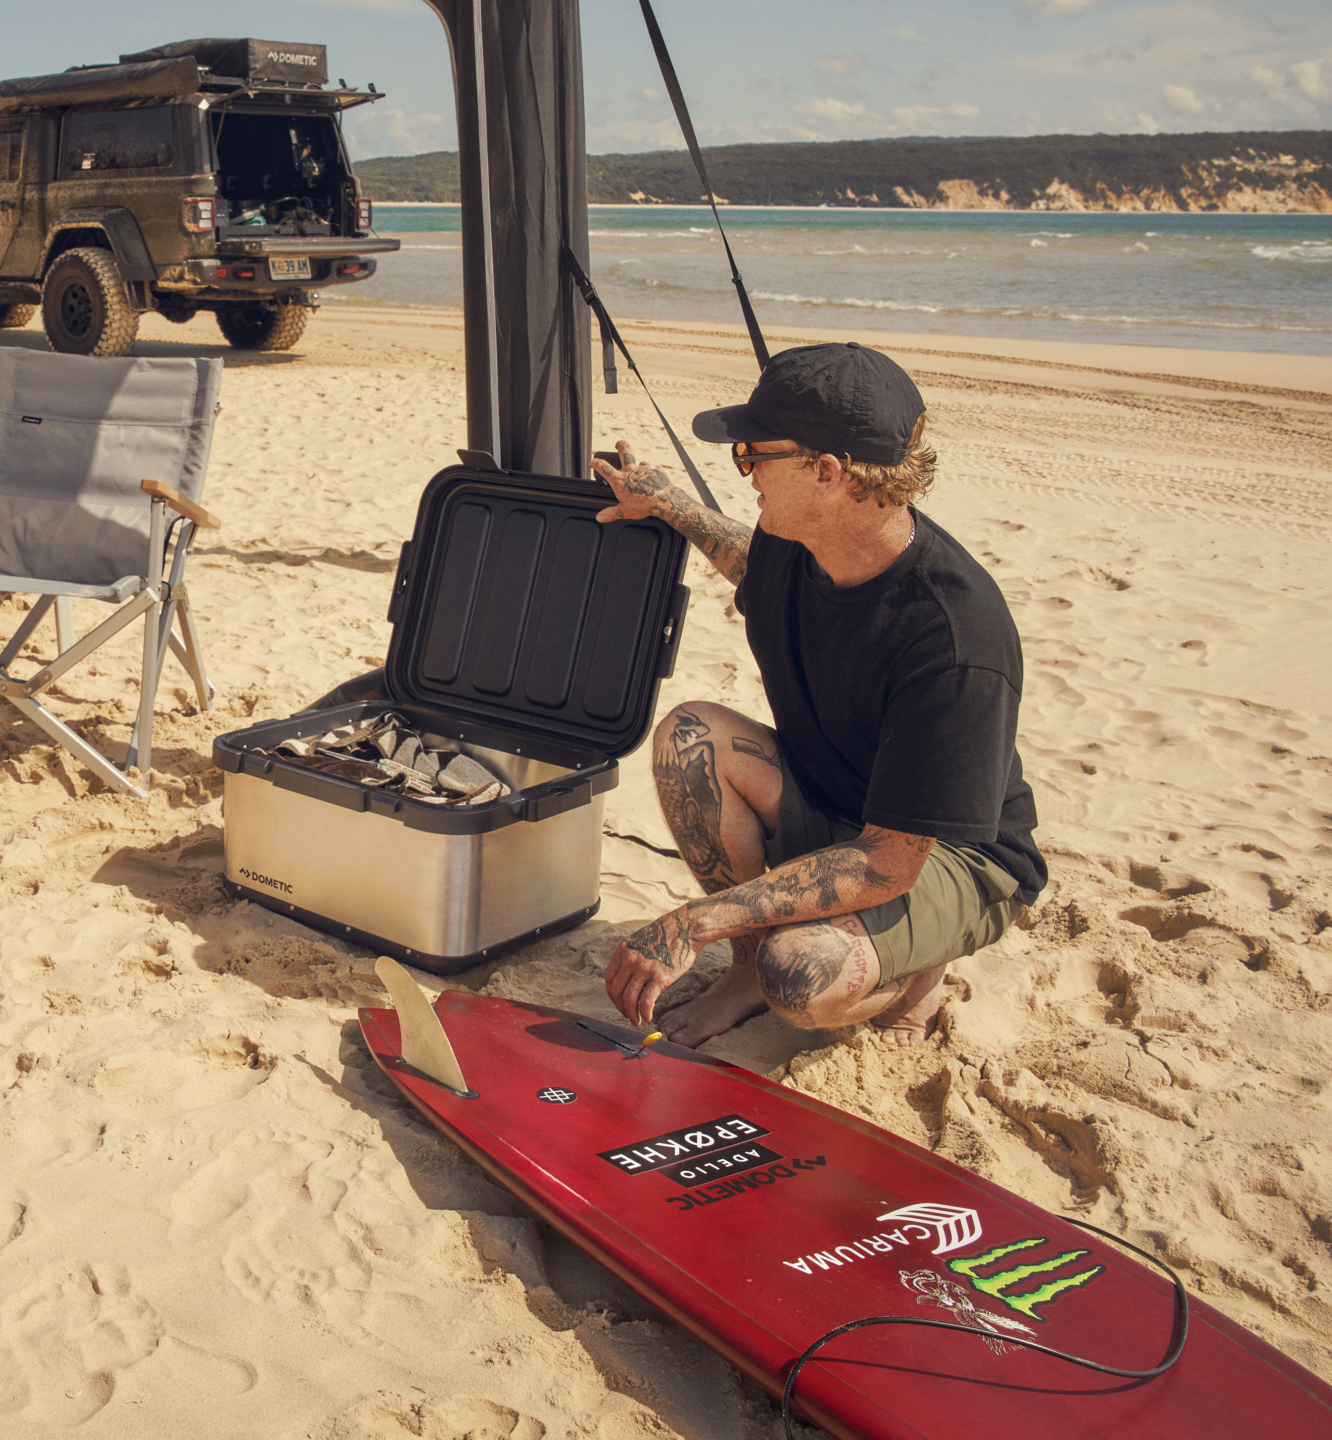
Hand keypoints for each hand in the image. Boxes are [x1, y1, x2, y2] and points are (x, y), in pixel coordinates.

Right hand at [590, 440, 673, 523]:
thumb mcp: (624, 512)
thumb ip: (611, 513)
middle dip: (620, 445)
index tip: (592, 462)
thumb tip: (600, 517)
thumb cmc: (643, 505)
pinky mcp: (655, 472)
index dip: (595, 462)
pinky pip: (651, 471)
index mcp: (620, 480)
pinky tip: (651, 481)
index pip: (603, 467)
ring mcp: (644, 469)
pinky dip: (650, 475)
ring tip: (638, 470)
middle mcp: (631, 471)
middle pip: (624, 450)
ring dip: (638, 464)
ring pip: (640, 461)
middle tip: (618, 444)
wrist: (664, 501)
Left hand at [604, 906, 697, 1024]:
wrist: (686, 928)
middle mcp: (631, 959)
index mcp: (624, 950)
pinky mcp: (660, 977)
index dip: (612, 994)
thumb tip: (627, 978)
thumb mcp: (640, 941)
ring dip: (631, 1014)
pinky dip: (645, 1013)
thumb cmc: (667, 935)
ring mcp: (644, 968)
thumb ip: (631, 957)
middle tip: (628, 1015)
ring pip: (629, 999)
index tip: (619, 1002)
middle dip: (620, 1007)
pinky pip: (646, 1001)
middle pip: (617, 991)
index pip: (609, 978)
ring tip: (637, 1020)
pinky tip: (648, 1017)